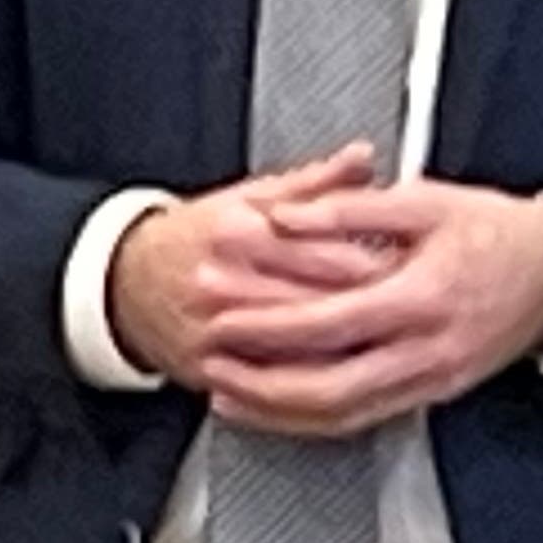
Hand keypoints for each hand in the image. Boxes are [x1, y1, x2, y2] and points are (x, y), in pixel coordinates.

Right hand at [107, 147, 394, 390]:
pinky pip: (275, 384)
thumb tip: (365, 157)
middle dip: (376, 308)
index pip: (328, 251)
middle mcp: (227, 283)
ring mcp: (217, 330)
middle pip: (322, 302)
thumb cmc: (197, 237)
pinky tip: (350, 374)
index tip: (417, 264)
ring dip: (351, 348)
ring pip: (303, 349)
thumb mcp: (251, 196)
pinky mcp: (211, 369)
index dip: (382, 261)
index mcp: (242, 233)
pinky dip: (315, 382)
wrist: (126, 282)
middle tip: (417, 308)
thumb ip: (316, 181)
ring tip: (393, 340)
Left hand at [198, 181, 542, 440]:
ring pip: (344, 415)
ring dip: (280, 411)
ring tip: (229, 395)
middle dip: (260, 382)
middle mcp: (428, 349)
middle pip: (329, 387)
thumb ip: (349, 207)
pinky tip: (282, 408)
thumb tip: (284, 218)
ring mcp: (434, 379)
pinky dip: (315, 419)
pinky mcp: (435, 392)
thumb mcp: (427, 201)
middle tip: (211, 365)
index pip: (328, 323)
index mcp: (423, 296)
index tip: (220, 319)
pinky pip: (365, 418)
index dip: (267, 326)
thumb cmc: (501, 233)